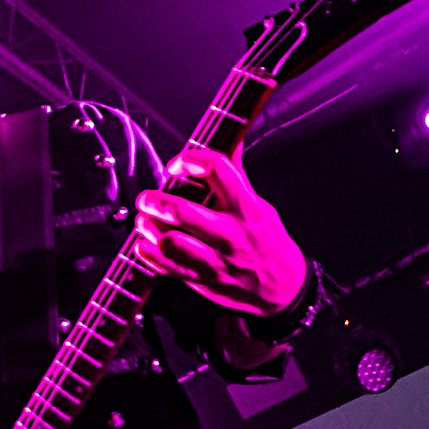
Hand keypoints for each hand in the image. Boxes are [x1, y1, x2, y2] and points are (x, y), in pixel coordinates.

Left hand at [134, 145, 306, 320]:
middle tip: (147, 198)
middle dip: (155, 201)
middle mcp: (230, 233)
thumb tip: (232, 139)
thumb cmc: (270, 242)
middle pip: (182, 211)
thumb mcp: (261, 206)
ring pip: (171, 242)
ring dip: (149, 228)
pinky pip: (168, 268)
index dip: (189, 159)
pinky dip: (149, 255)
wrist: (284, 288)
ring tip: (144, 221)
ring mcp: (216, 260)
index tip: (177, 165)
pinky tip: (144, 245)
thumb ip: (238, 176)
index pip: (216, 169)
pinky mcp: (204, 280)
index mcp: (246, 207)